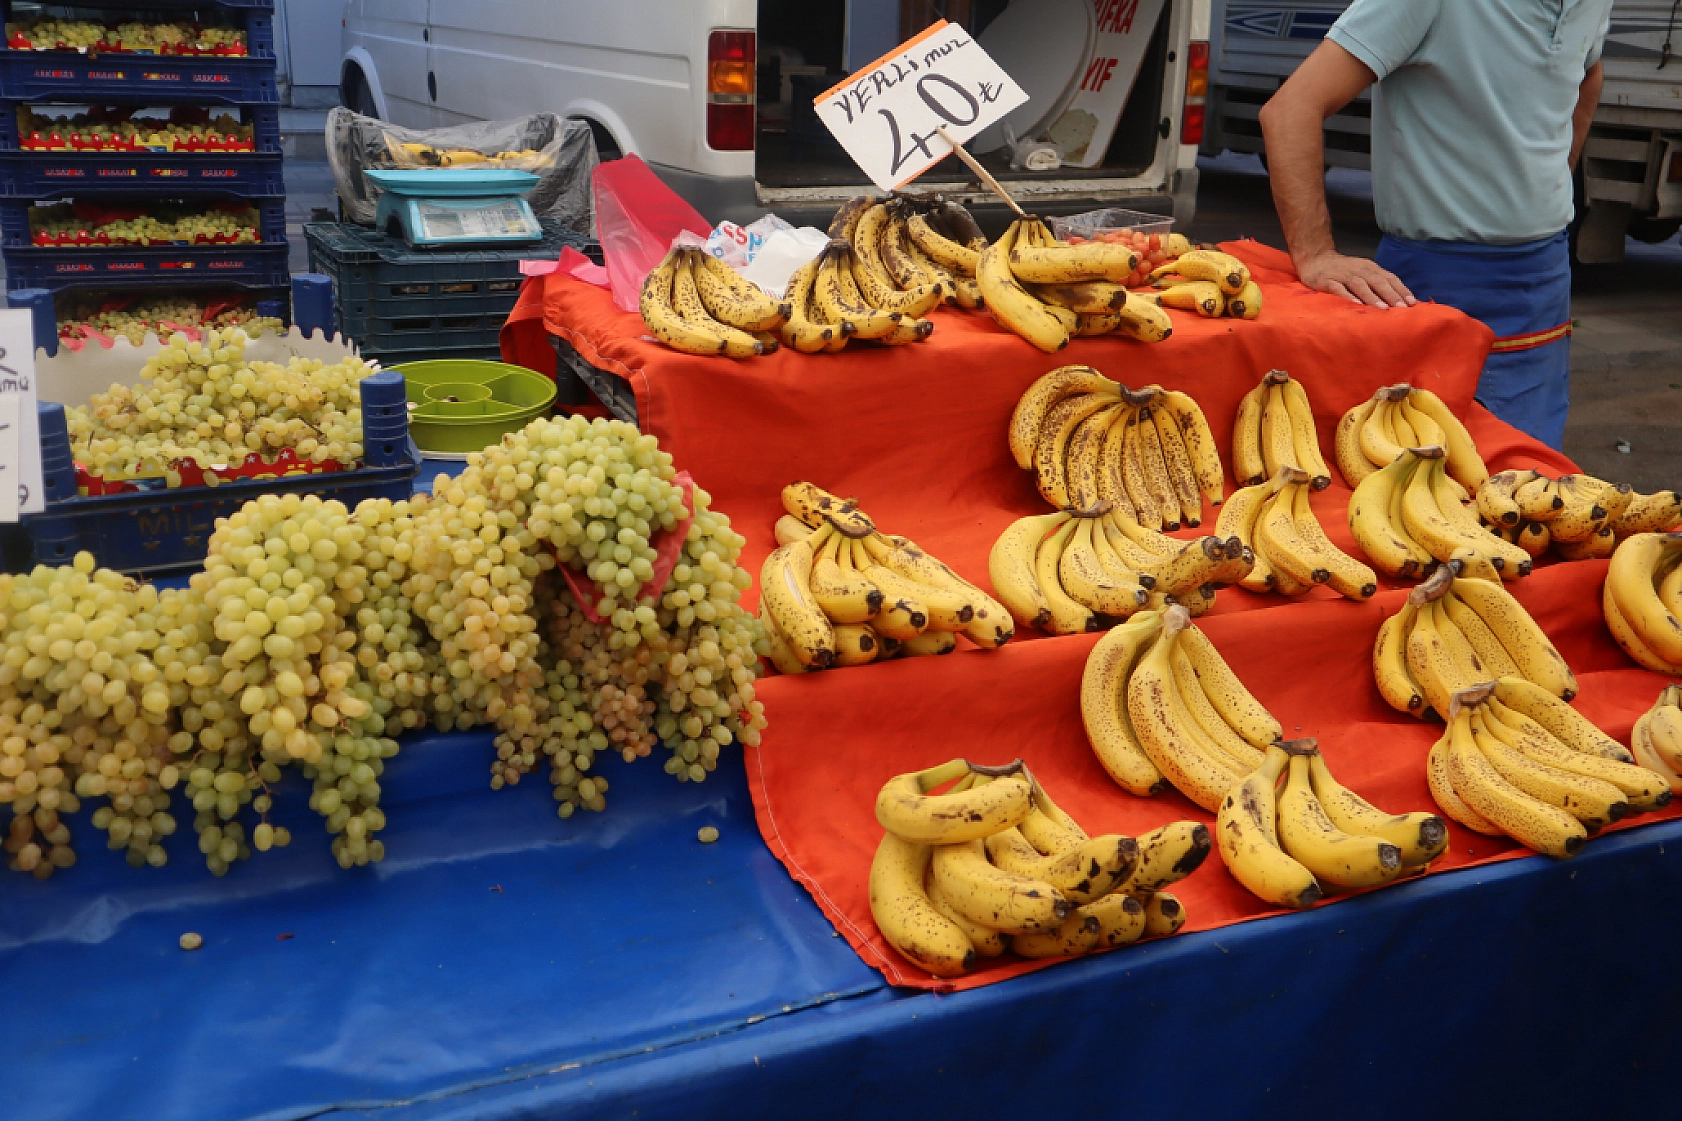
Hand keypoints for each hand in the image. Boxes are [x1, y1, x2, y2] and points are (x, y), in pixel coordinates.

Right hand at [1297, 252, 1415, 308]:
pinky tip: (1356, 305)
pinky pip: (1339, 289)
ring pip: (1360, 285)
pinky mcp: (1327, 281)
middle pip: (1377, 281)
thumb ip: (1376, 283)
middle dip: (1391, 294)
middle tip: (1402, 308)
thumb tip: (1397, 300)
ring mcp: (1342, 274)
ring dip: (1372, 297)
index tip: (1412, 303)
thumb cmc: (1342, 270)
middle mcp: (1358, 269)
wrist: (1315, 259)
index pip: (1389, 277)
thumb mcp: (1362, 272)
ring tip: (1383, 309)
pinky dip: (1348, 297)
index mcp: (1369, 267)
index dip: (1401, 289)